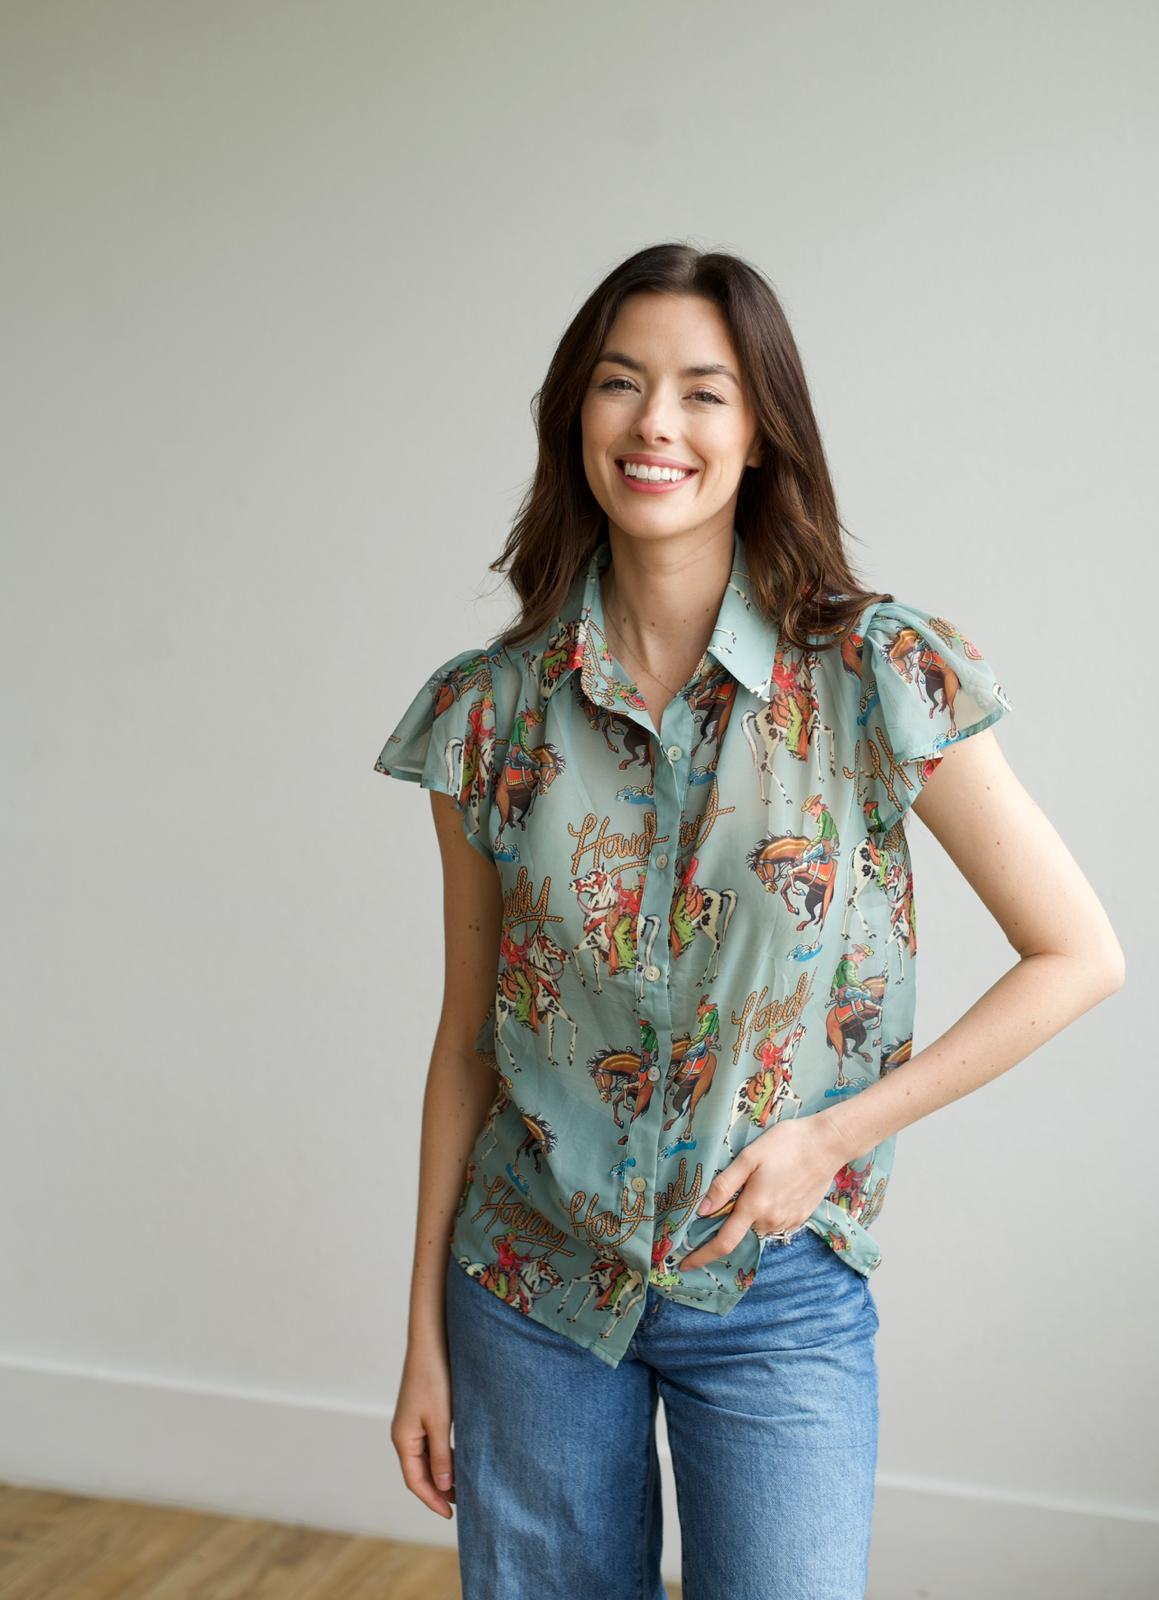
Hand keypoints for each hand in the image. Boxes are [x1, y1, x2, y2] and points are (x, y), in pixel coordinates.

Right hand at [391, 1342, 456, 1518]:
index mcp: (403, 1439)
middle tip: (463, 1502)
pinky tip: (459, 1459)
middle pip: (419, 1472)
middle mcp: (404, 1434)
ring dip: (442, 1473)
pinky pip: (431, 1444)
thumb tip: (443, 1486)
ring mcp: (412, 1424)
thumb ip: (441, 1455)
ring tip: (464, 1485)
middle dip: (438, 1490)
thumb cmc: (433, 1379)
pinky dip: (444, 1456)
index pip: (415, 1481)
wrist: (431, 1343)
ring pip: (426, 1458)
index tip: (451, 1515)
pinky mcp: (422, 1413)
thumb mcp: (440, 1421)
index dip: (432, 1500)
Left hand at [678, 1114, 846, 1271]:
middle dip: (728, 1223)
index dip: (702, 1256)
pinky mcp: (801, 1218)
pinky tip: (772, 1188)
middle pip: (740, 1232)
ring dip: (749, 1215)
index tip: (684, 1264)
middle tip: (728, 1196)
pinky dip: (766, 1212)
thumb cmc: (785, 1144)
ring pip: (757, 1226)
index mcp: (754, 1207)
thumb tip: (702, 1211)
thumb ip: (724, 1185)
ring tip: (757, 1183)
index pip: (723, 1243)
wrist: (827, 1143)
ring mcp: (788, 1222)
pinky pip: (774, 1222)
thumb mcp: (749, 1157)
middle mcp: (771, 1221)